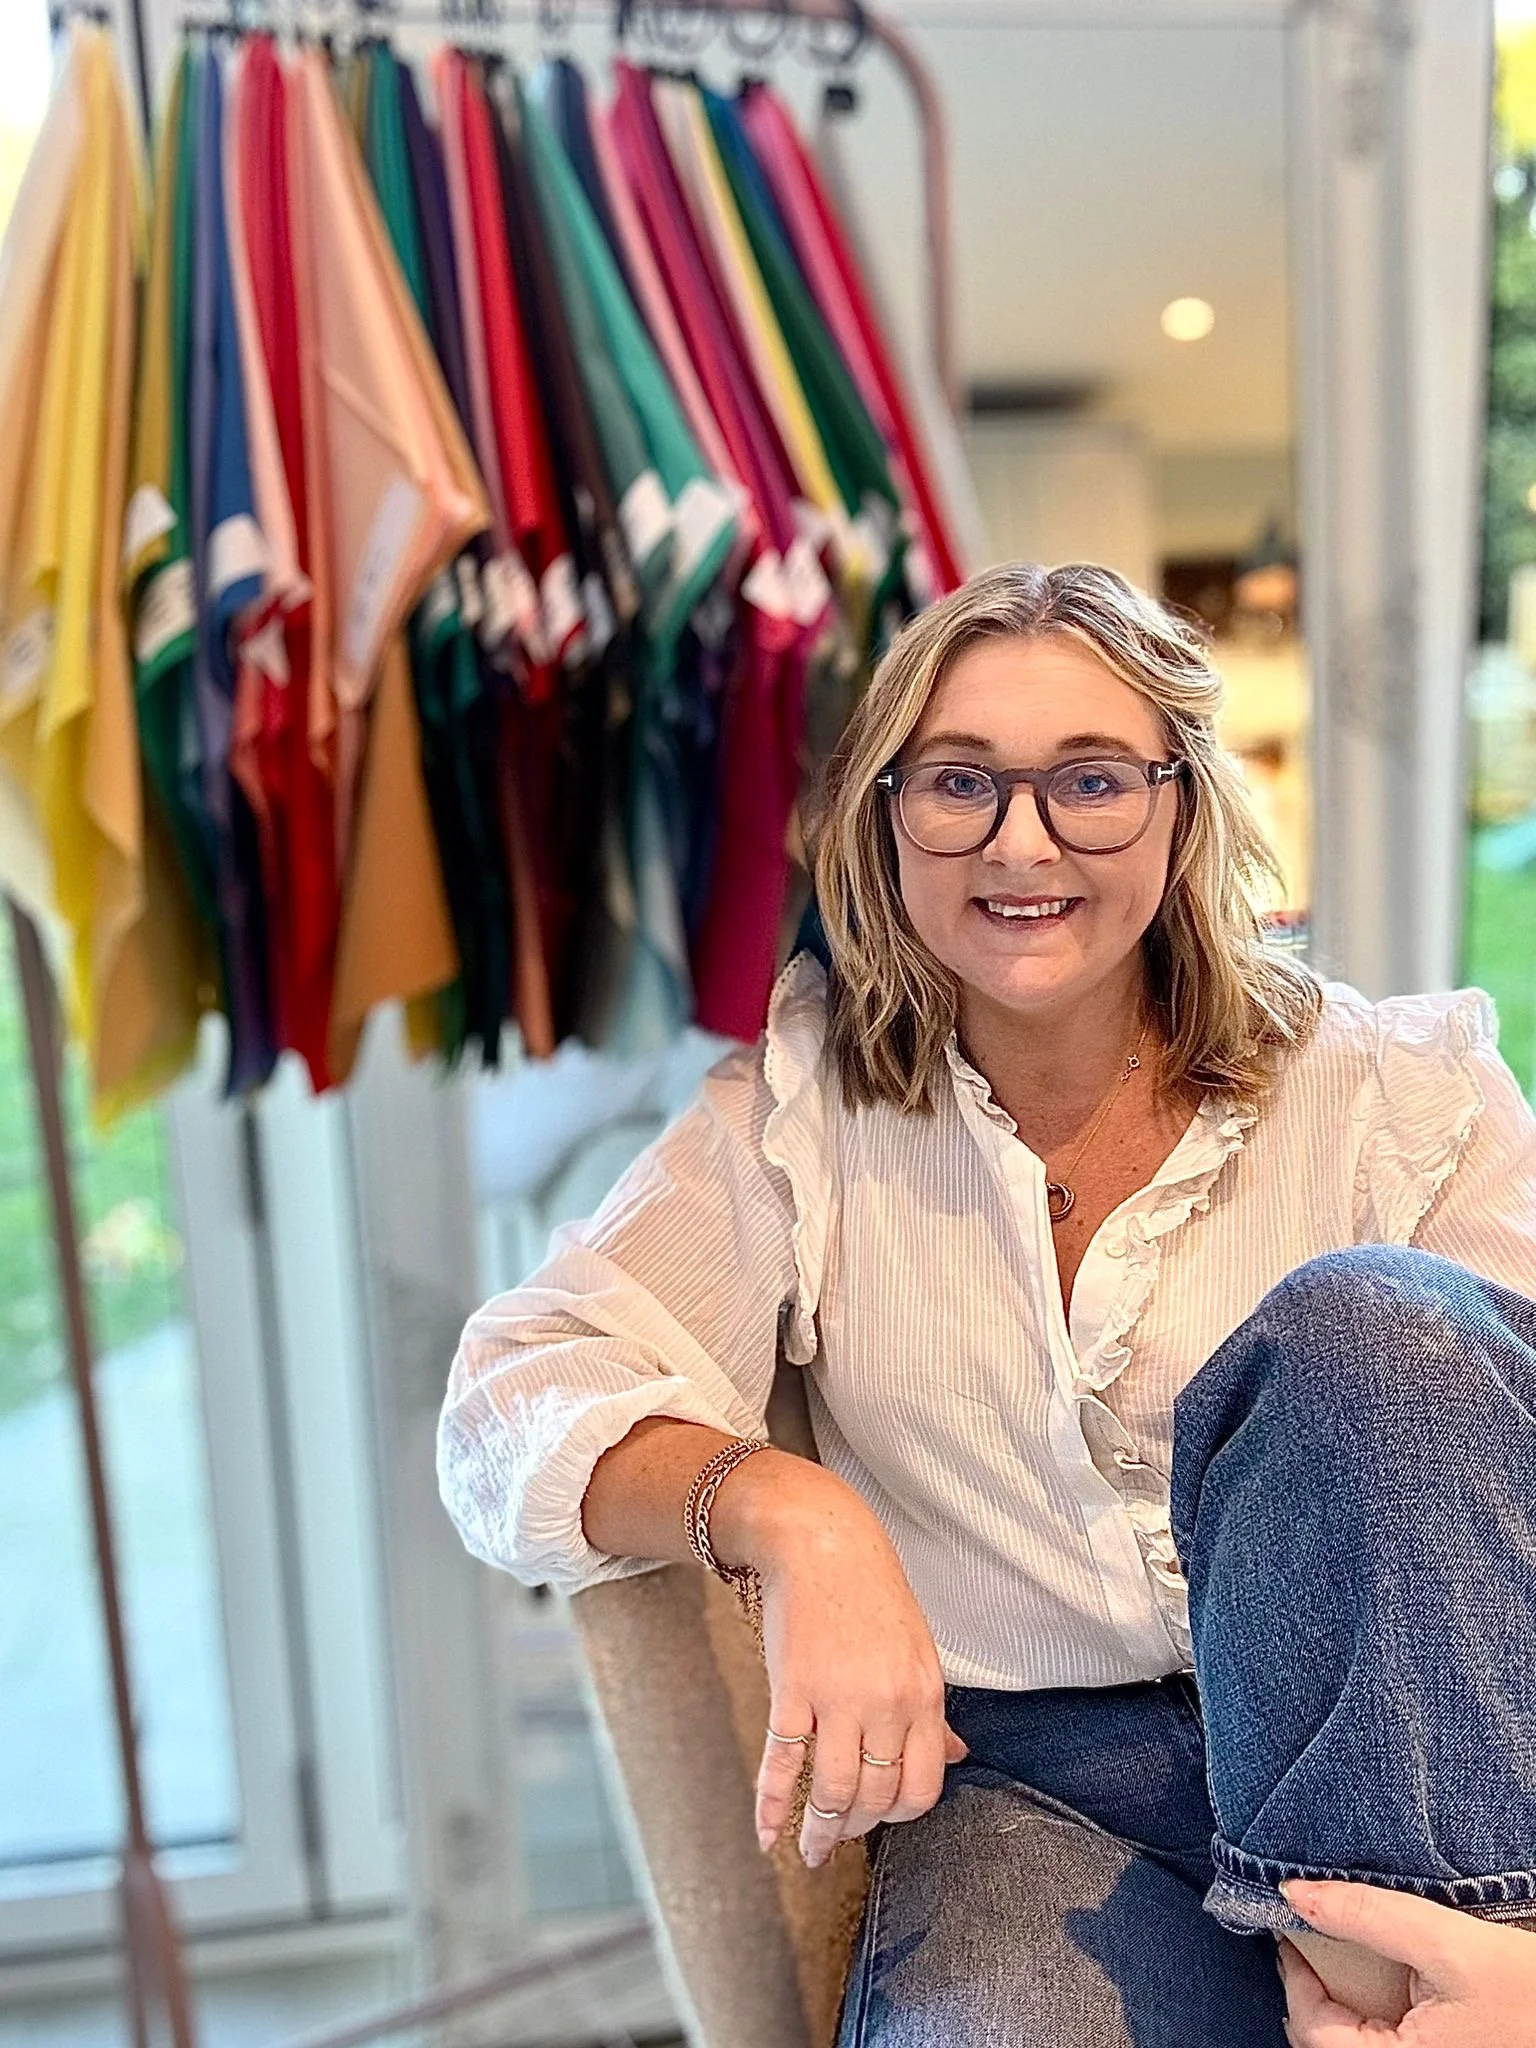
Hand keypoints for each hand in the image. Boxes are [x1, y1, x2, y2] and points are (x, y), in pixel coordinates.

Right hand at [714, 1457, 966, 1868]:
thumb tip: (958, 1756)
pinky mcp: (792, 1689)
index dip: (901, 1815)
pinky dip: (772, 1806)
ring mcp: (838, 1698)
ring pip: (834, 1791)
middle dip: (857, 1828)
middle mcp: (886, 1703)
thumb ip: (934, 1711)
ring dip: (821, 1831)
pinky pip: (783, 1762)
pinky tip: (769, 1836)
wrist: (822, 1542)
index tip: (882, 1818)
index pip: (923, 1786)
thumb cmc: (874, 1594)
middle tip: (839, 1836)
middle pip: (877, 1797)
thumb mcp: (918, 1650)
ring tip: (812, 1848)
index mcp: (924, 1695)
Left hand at [1279, 1879, 1535, 2046]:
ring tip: (1338, 1957)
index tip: (1289, 1928)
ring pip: (1349, 2046)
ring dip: (1336, 2006)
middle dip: (1311, 1992)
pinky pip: (1379, 2045)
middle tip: (1310, 1938)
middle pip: (1324, 2043)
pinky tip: (1373, 1983)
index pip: (1311, 2031)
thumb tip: (1295, 1893)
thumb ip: (1367, 1916)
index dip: (1295, 1975)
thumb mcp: (1446, 1942)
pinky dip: (1364, 2018)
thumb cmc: (1528, 1991)